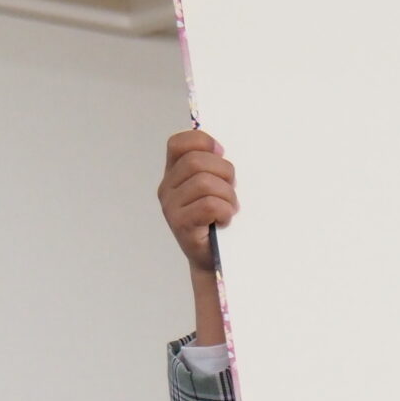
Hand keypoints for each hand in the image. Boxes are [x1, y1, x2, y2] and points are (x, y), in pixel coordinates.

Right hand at [158, 129, 237, 272]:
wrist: (212, 259)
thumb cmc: (216, 220)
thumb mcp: (212, 188)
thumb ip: (211, 168)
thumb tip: (222, 152)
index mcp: (173, 173)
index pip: (178, 144)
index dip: (202, 142)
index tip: (221, 153)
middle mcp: (167, 188)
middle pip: (196, 161)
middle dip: (224, 172)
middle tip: (232, 190)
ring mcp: (171, 207)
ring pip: (205, 183)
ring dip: (227, 195)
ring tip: (230, 208)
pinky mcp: (181, 225)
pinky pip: (209, 205)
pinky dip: (224, 210)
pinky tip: (225, 220)